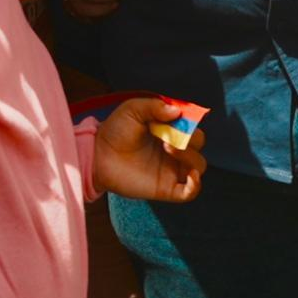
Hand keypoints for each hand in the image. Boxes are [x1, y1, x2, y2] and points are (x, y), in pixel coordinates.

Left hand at [91, 98, 205, 204]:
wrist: (98, 155)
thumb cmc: (115, 130)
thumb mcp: (132, 109)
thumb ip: (154, 106)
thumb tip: (176, 111)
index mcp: (169, 129)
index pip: (192, 124)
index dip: (191, 120)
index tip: (179, 117)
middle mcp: (174, 148)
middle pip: (198, 143)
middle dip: (191, 137)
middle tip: (169, 135)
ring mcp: (171, 169)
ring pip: (198, 165)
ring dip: (191, 156)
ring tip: (169, 148)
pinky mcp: (166, 188)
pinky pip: (191, 191)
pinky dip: (196, 185)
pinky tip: (190, 175)